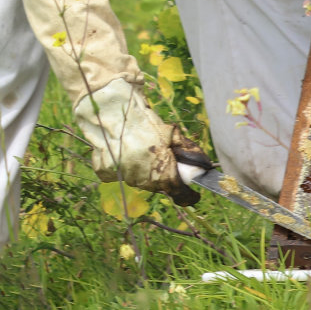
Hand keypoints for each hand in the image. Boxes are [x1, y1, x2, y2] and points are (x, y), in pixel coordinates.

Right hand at [77, 80, 210, 205]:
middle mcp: (142, 181)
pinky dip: (123, 166)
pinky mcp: (105, 172)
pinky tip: (124, 150)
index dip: (189, 195)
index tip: (193, 194)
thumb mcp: (173, 134)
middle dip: (164, 176)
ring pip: (139, 180)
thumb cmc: (146, 123)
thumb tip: (205, 164)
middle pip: (158, 186)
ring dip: (144, 171)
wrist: (113, 113)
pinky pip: (119, 174)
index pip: (181, 195)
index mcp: (162, 174)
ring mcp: (122, 178)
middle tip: (163, 157)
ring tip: (142, 150)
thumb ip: (189, 151)